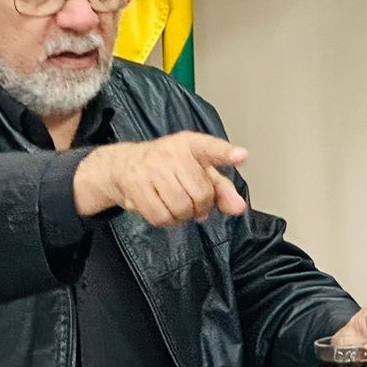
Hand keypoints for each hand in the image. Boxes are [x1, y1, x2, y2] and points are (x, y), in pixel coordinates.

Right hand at [75, 132, 249, 226]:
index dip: (227, 153)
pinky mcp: (136, 186)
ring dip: (182, 215)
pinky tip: (163, 209)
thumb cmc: (169, 168)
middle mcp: (171, 153)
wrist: (125, 165)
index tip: (241, 156)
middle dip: (200, 206)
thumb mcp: (198, 171)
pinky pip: (161, 217)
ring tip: (176, 203)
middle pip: (200, 194)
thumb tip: (238, 207)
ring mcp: (151, 168)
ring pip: (181, 208)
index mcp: (192, 145)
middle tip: (191, 200)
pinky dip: (166, 221)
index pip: (211, 148)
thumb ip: (222, 189)